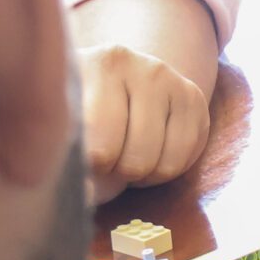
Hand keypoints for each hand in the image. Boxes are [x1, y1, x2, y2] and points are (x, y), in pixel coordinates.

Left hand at [76, 40, 209, 202]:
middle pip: (137, 157)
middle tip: (107, 161)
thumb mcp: (65, 136)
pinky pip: (188, 156)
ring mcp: (173, 79)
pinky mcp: (194, 95)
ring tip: (126, 158)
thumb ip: (70, 166)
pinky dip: (167, 169)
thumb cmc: (78, 118)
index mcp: (99, 67)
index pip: (100, 147)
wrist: (110, 85)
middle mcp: (142, 66)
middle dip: (120, 172)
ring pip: (165, 161)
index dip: (93, 168)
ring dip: (144, 175)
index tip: (84, 159)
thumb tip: (87, 193)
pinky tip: (150, 153)